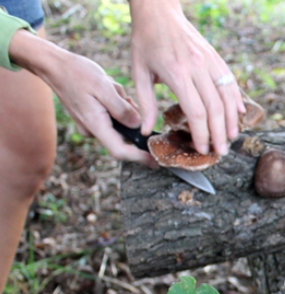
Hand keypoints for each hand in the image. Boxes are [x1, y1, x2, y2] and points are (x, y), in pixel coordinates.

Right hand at [9, 29, 157, 168]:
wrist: (55, 66)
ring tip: (112, 88)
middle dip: (130, 118)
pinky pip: (112, 117)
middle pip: (123, 135)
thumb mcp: (105, 87)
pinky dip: (116, 104)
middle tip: (122, 95)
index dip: (139, 158)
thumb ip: (122, 109)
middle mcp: (93, 130)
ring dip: (122, 107)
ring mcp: (91, 126)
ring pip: (119, 123)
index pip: (120, 151)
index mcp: (96, 125)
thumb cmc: (77, 73)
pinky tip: (109, 89)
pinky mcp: (92, 120)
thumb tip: (137, 125)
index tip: (155, 162)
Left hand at [129, 0, 244, 155]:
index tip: (202, 149)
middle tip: (220, 152)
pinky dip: (237, 100)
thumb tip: (146, 131)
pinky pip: (231, 82)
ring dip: (232, 120)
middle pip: (215, 108)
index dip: (201, 134)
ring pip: (227, 96)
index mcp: (177, 73)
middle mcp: (197, 67)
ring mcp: (210, 61)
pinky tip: (239, 115)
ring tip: (232, 138)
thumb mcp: (138, 72)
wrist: (159, 11)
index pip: (196, 112)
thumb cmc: (146, 42)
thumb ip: (145, 103)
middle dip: (219, 134)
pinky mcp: (216, 58)